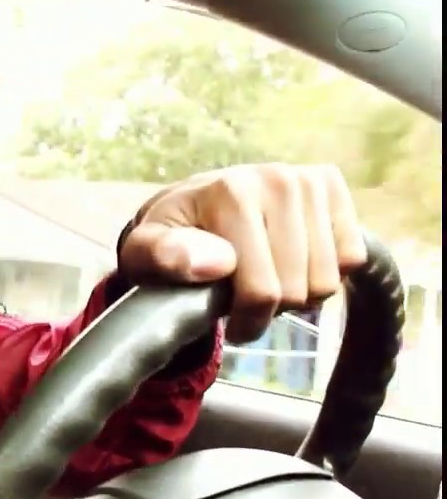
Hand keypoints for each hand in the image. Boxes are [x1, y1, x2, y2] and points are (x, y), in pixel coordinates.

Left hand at [119, 163, 366, 342]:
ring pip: (327, 280)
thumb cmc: (172, 237)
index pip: (262, 290)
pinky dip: (324, 273)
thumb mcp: (145, 251)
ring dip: (298, 294)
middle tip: (245, 299)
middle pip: (298, 289)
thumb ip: (163, 257)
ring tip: (267, 280)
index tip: (227, 319)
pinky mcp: (332, 186)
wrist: (196, 204)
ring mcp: (308, 180)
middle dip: (270, 309)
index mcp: (231, 194)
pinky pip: (352, 259)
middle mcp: (277, 179)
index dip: (246, 320)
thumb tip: (217, 263)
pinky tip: (292, 262)